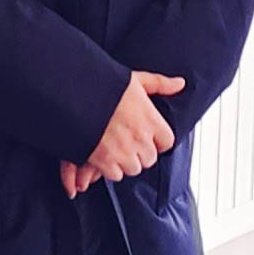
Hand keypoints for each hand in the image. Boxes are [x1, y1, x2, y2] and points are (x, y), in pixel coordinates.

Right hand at [72, 71, 187, 189]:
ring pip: (133, 168)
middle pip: (149, 158)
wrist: (74, 95)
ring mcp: (123, 152)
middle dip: (140, 152)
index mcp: (150, 120)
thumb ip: (159, 84)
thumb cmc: (103, 86)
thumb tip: (180, 84)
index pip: (167, 142)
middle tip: (128, 141)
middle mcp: (140, 139)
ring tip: (116, 148)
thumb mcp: (135, 79)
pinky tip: (104, 155)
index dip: (157, 140)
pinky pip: (115, 174)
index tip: (147, 136)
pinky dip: (110, 168)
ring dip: (126, 161)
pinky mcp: (104, 161)